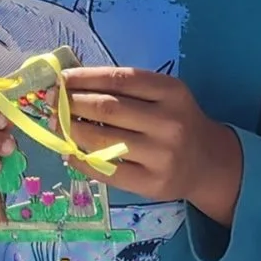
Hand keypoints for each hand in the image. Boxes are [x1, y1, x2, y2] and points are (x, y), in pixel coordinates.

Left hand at [63, 67, 243, 225]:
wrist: (208, 162)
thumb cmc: (177, 121)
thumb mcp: (163, 96)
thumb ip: (126, 89)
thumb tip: (71, 84)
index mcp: (171, 92)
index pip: (119, 79)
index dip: (84, 77)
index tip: (60, 79)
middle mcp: (168, 122)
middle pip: (107, 108)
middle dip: (71, 103)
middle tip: (52, 102)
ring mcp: (161, 155)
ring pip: (101, 140)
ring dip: (70, 130)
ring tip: (57, 124)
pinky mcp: (151, 183)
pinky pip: (106, 171)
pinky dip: (80, 160)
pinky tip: (69, 152)